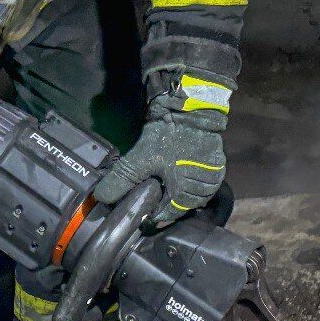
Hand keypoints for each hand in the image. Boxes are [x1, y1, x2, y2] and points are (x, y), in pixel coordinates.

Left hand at [92, 73, 232, 226]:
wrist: (188, 106)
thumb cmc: (166, 135)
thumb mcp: (139, 159)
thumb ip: (121, 180)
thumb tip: (102, 198)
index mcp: (187, 190)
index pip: (169, 213)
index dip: (154, 211)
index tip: (144, 206)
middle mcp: (205, 187)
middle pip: (182, 205)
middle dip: (167, 201)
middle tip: (154, 192)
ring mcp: (214, 175)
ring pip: (194, 196)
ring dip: (180, 193)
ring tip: (166, 184)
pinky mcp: (217, 164)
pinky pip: (203, 184)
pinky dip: (191, 183)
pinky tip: (179, 176)